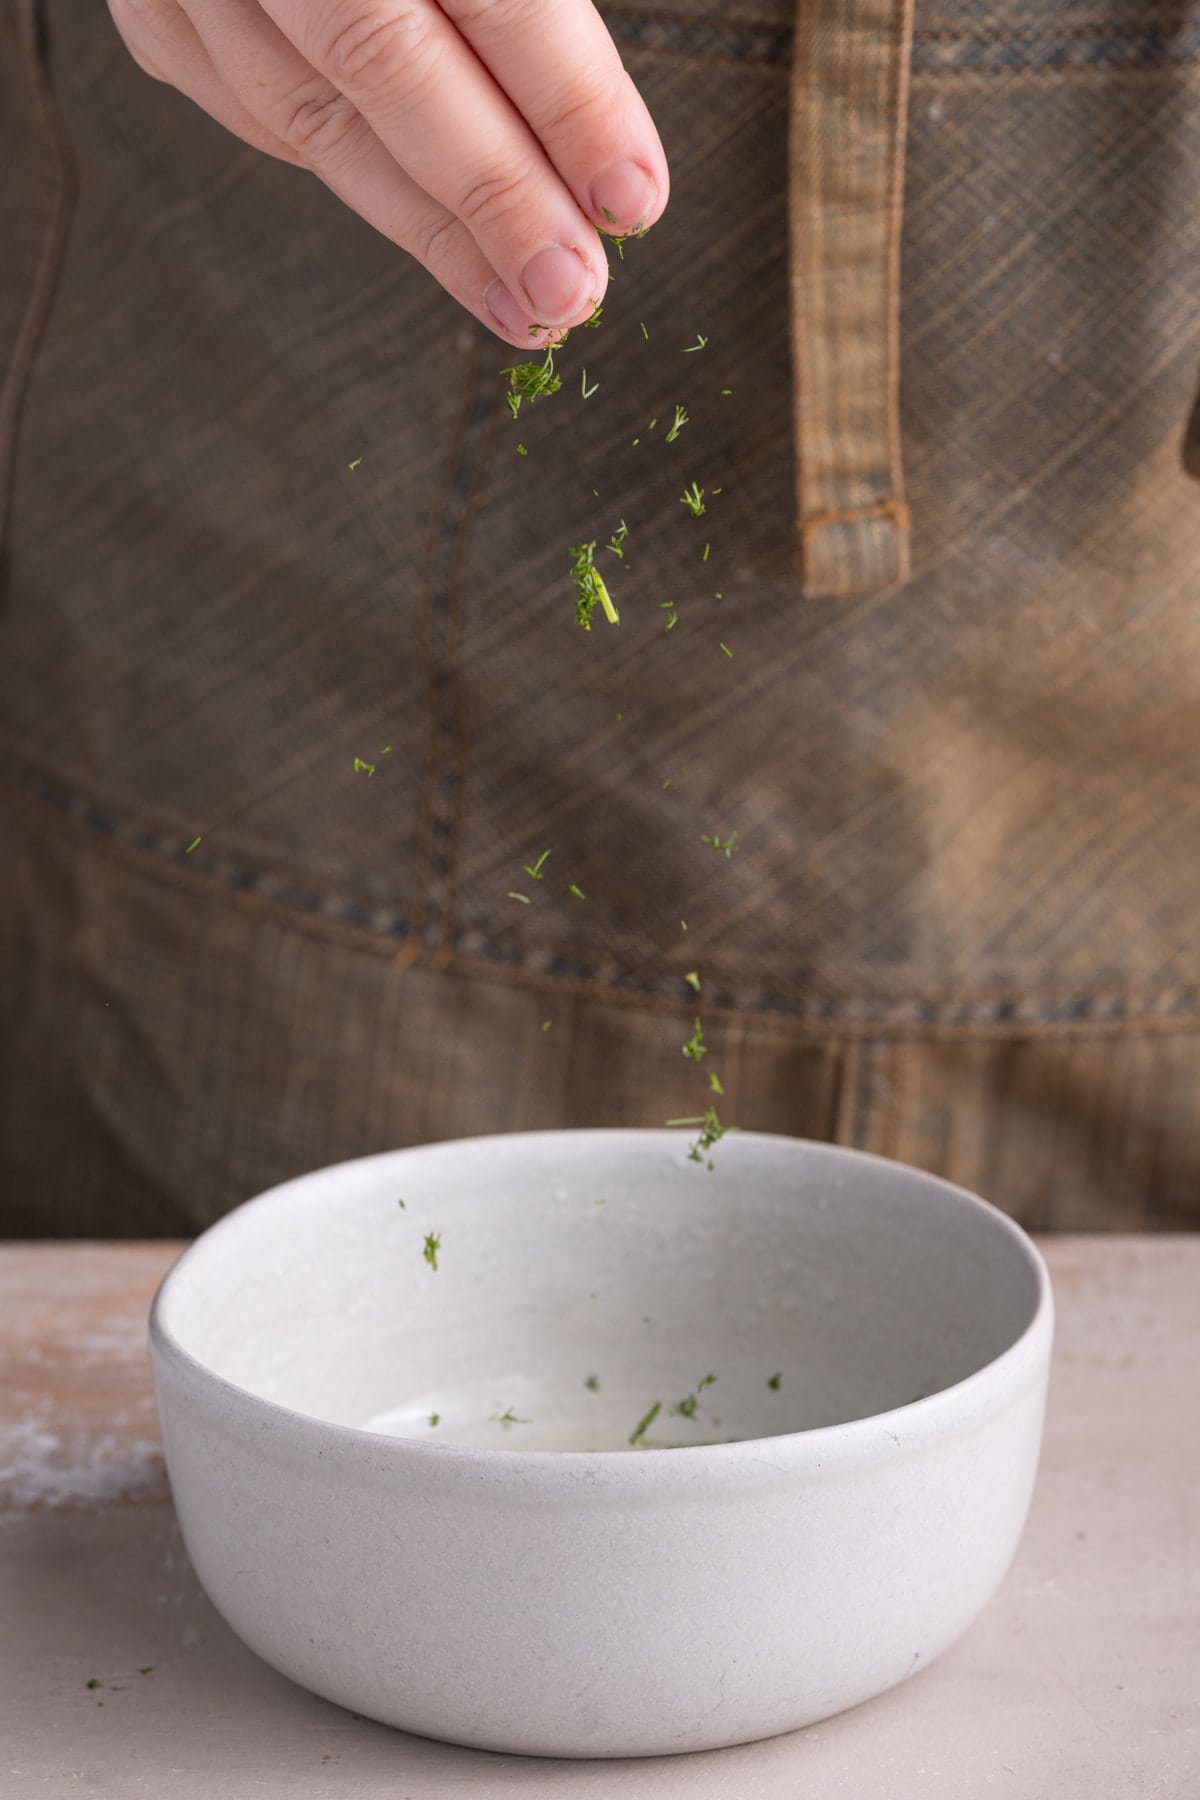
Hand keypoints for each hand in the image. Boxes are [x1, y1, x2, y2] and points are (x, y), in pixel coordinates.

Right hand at [108, 0, 668, 343]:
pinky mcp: (156, 11)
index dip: (568, 99)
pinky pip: (262, 116)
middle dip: (496, 198)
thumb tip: (600, 144)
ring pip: (316, 117)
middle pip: (388, 64)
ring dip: (432, 230)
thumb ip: (523, 0)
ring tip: (522, 304)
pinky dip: (360, 177)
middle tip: (573, 291)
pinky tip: (434, 230)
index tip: (632, 199)